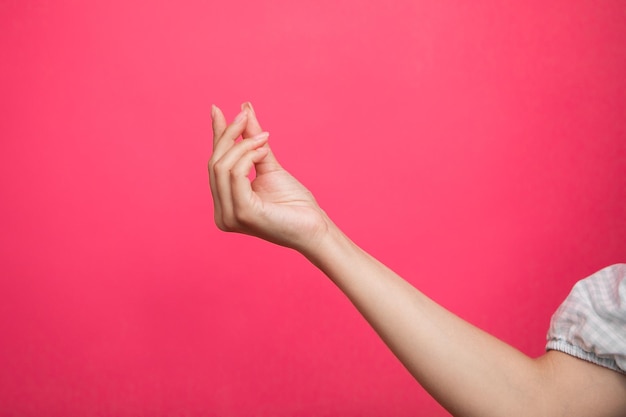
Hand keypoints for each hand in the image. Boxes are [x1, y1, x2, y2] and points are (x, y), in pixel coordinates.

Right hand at [209, 103, 331, 252]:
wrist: (314, 227)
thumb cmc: (294, 203)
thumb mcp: (268, 164)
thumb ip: (252, 140)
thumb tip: (244, 110)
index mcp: (225, 205)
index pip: (215, 165)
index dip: (216, 137)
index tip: (217, 109)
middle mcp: (222, 214)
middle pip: (214, 164)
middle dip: (229, 135)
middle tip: (245, 115)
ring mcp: (229, 216)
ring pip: (222, 167)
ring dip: (243, 145)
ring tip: (263, 138)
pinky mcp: (242, 213)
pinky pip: (236, 174)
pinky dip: (248, 156)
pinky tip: (263, 151)